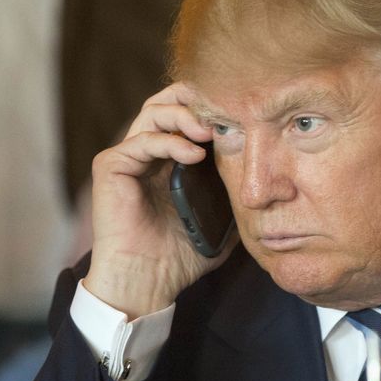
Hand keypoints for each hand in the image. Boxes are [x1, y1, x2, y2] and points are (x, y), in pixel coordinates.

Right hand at [83, 83, 236, 318]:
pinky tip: (195, 154)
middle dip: (195, 99)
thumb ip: (234, 197)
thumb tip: (268, 186)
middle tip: (223, 109)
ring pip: (153, 112)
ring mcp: (127, 157)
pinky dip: (170, 141)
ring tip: (210, 131)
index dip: (211, 109)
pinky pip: (142, 140)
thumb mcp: (219, 221)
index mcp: (169, 160)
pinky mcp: (111, 166)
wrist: (147, 282)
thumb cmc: (179, 257)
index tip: (241, 114)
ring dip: (185, 115)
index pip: (186, 115)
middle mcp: (146, 153)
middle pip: (166, 102)